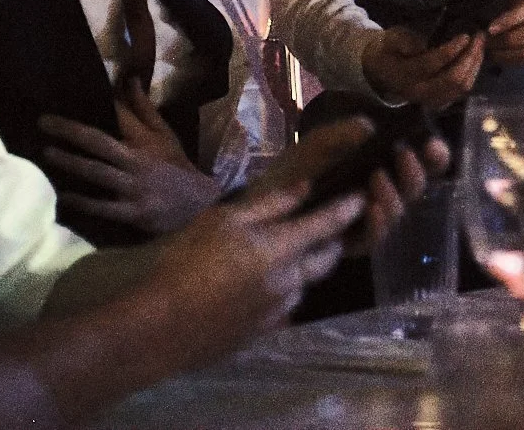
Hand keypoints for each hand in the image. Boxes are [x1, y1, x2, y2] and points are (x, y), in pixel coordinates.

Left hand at [39, 90, 222, 235]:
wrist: (200, 205)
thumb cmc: (175, 166)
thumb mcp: (164, 134)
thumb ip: (143, 108)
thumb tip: (128, 79)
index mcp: (145, 140)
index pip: (120, 115)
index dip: (98, 105)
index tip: (68, 96)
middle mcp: (137, 161)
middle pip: (99, 143)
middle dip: (70, 131)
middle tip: (43, 122)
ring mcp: (134, 188)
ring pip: (97, 173)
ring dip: (70, 162)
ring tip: (47, 153)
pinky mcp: (133, 213)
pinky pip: (103, 207)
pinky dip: (83, 202)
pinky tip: (63, 197)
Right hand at [146, 169, 366, 359]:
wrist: (162, 325)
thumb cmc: (187, 261)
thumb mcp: (223, 220)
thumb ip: (269, 205)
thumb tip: (305, 188)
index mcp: (280, 249)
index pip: (326, 225)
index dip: (347, 210)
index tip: (361, 198)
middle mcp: (289, 282)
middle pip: (326, 261)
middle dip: (334, 243)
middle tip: (331, 230)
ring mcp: (278, 313)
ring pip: (304, 286)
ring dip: (304, 270)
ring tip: (286, 258)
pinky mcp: (263, 335)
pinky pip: (284, 310)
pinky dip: (282, 294)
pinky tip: (260, 290)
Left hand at [249, 117, 451, 254]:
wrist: (261, 204)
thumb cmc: (293, 171)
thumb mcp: (315, 144)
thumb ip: (340, 134)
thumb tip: (370, 127)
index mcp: (378, 166)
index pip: (416, 162)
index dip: (432, 156)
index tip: (432, 144)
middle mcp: (380, 193)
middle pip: (414, 189)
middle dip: (416, 174)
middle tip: (404, 156)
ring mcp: (368, 220)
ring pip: (398, 213)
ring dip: (394, 196)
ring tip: (379, 180)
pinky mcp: (352, 243)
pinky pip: (373, 238)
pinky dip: (377, 224)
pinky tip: (372, 208)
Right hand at [361, 25, 484, 110]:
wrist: (382, 69)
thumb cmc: (388, 48)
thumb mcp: (390, 38)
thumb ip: (403, 40)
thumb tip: (421, 45)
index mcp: (404, 76)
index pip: (431, 65)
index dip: (450, 51)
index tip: (464, 36)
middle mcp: (419, 93)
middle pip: (452, 80)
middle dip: (469, 58)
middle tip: (478, 38)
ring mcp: (431, 100)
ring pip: (460, 88)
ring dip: (474, 66)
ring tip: (480, 45)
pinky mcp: (441, 101)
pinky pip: (462, 91)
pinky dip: (472, 74)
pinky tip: (475, 58)